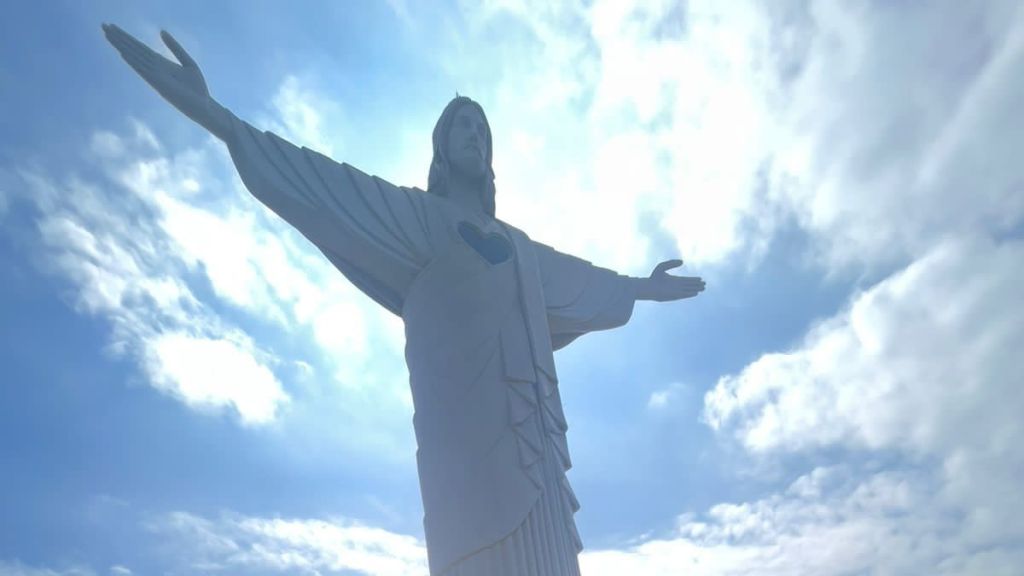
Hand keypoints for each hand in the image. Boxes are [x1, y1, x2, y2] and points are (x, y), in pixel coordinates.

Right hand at [102, 24, 227, 138]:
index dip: (127, 37)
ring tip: (108, 34)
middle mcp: (154, 69)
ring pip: (136, 58)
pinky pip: (144, 71)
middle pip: (134, 50)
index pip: (140, 48)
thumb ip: (175, 48)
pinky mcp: (160, 85)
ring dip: (122, 46)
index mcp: (160, 64)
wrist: (205, 106)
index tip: (113, 26)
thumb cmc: (197, 88)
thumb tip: (161, 31)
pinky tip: (123, 53)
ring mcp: (156, 77)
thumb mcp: (188, 63)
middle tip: (103, 25)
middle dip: (119, 38)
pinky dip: (134, 62)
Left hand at [634, 259, 705, 301]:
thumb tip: (682, 261)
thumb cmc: (653, 277)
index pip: (686, 280)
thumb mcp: (662, 267)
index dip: (693, 280)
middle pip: (688, 285)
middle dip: (696, 285)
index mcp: (674, 280)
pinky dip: (690, 293)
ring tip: (703, 288)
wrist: (648, 287)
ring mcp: (675, 291)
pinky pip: (684, 294)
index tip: (700, 279)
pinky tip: (696, 293)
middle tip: (704, 284)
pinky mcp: (674, 295)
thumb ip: (671, 263)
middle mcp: (676, 286)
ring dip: (695, 289)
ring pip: (688, 290)